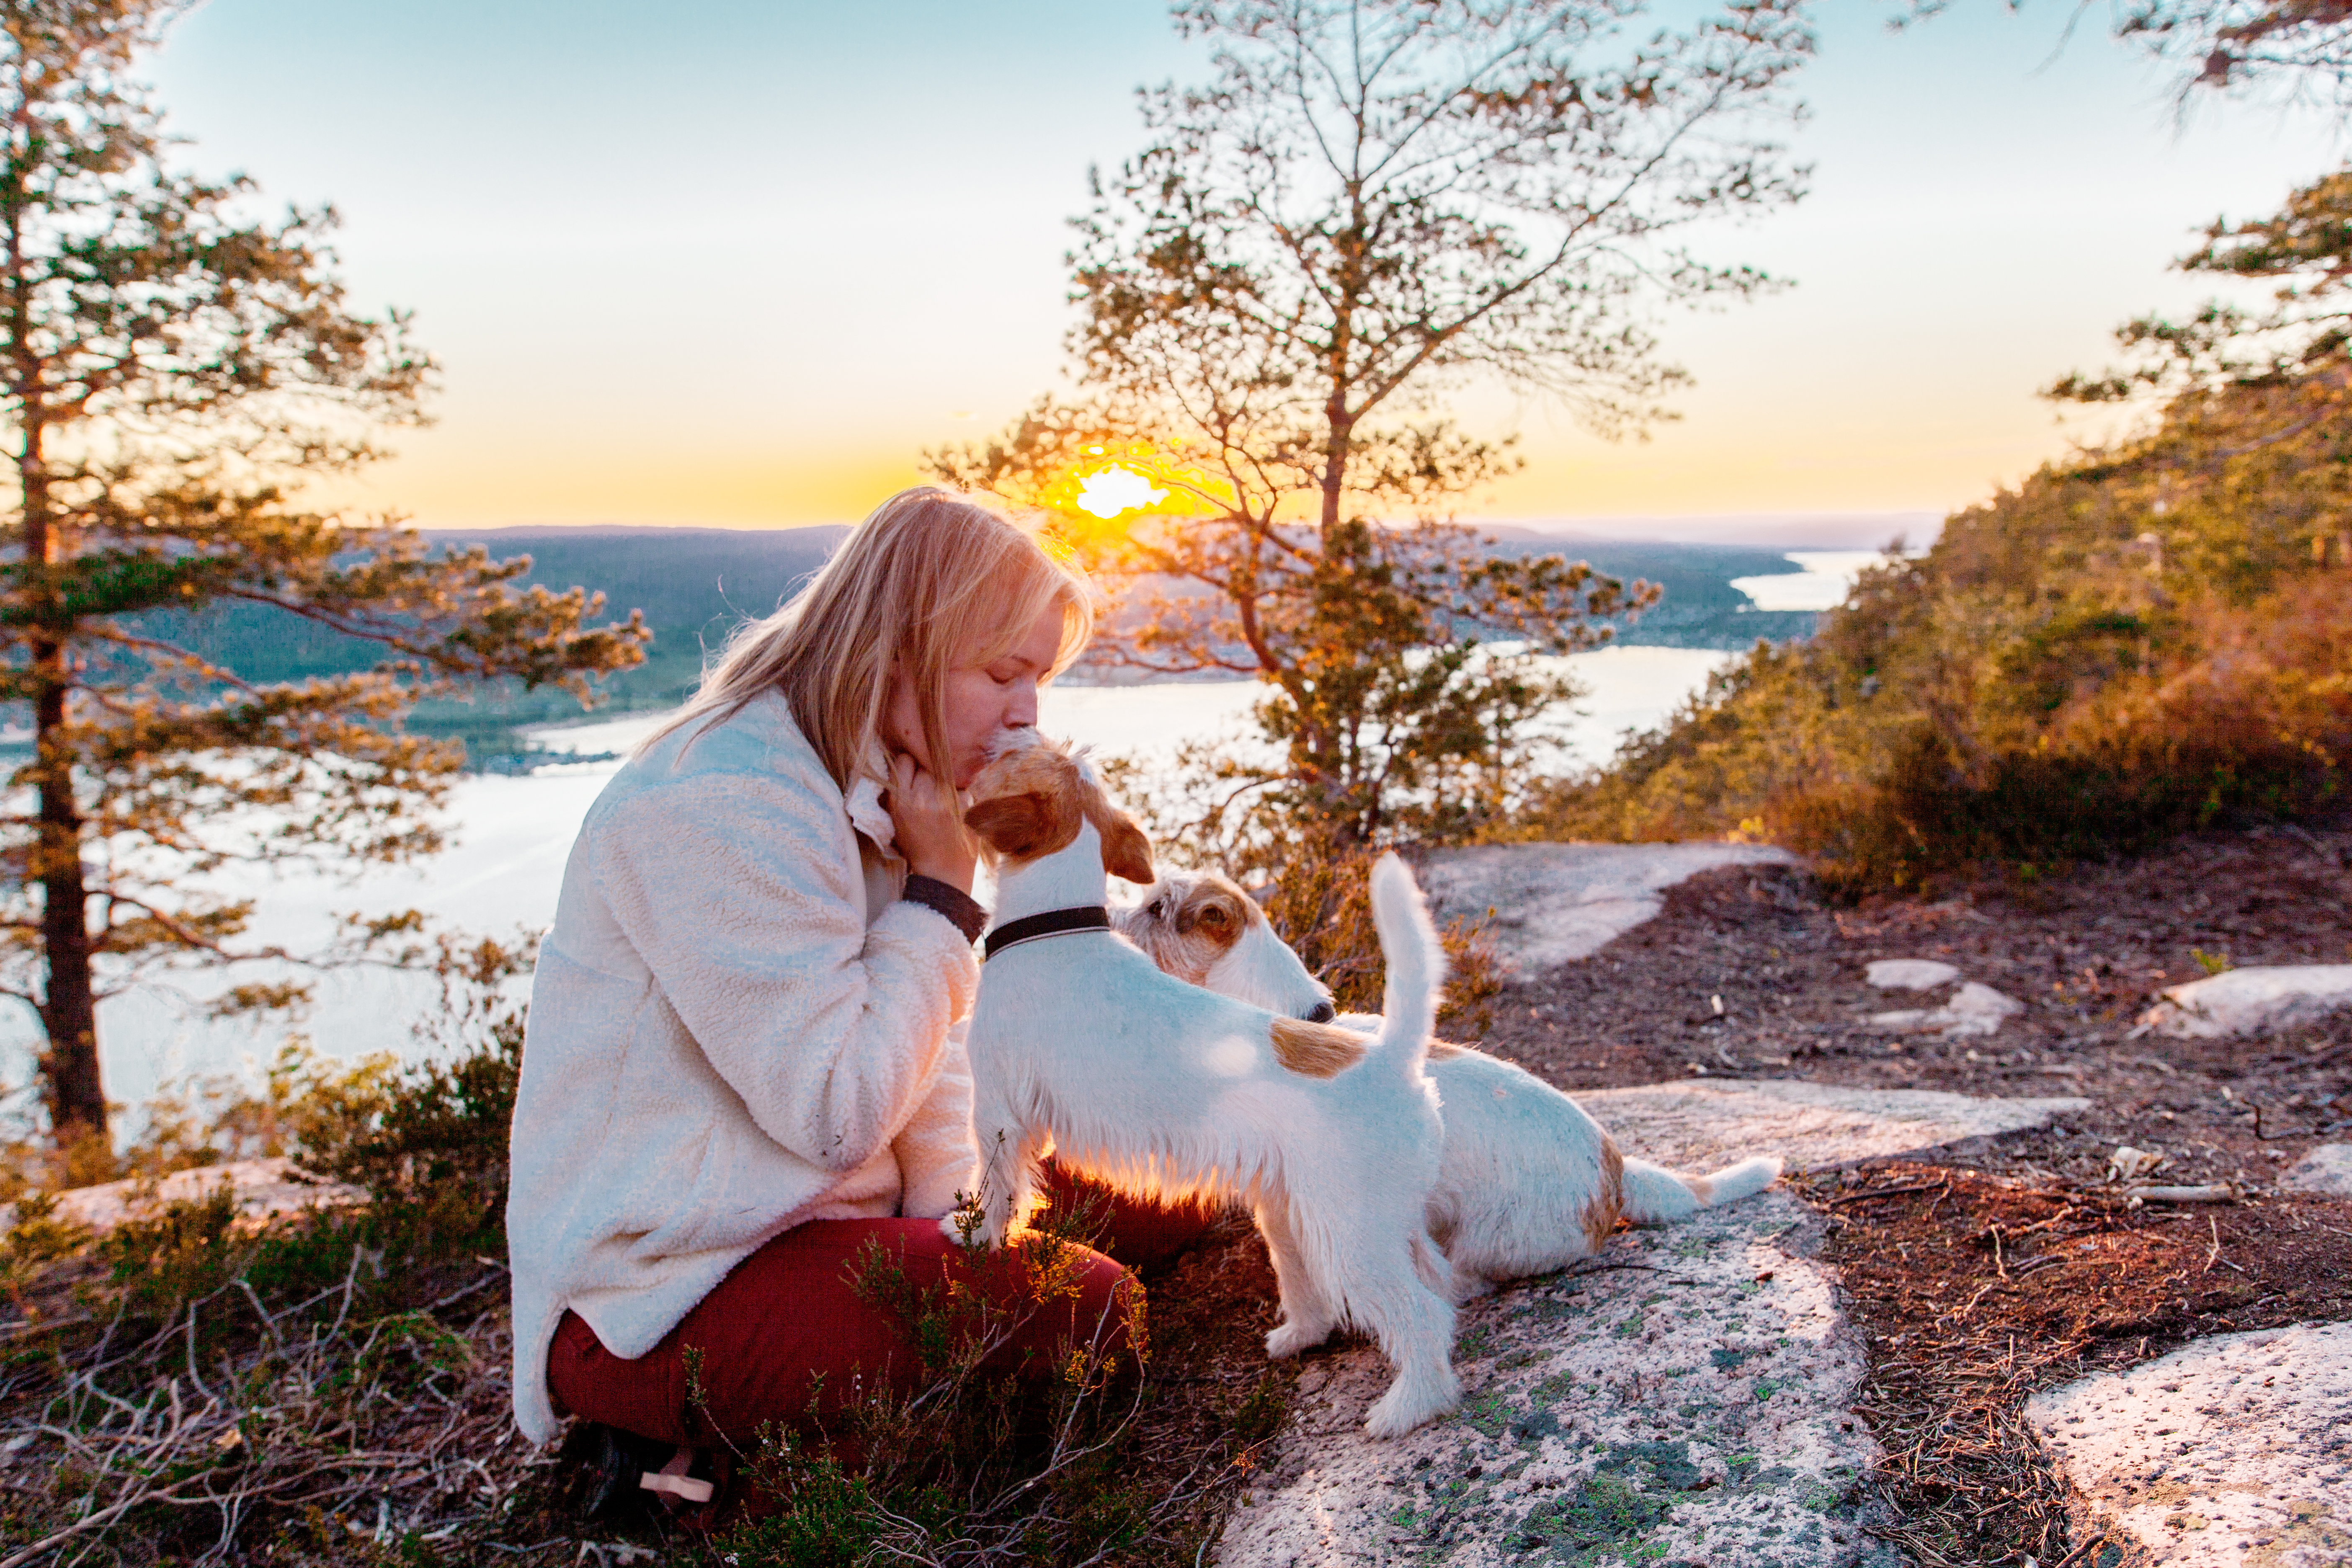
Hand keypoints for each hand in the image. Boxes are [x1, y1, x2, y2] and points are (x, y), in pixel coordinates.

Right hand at [886, 751, 977, 893]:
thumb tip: (905, 763)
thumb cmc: (917, 846)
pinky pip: (963, 787)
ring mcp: (946, 799)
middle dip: (928, 774)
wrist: (943, 872)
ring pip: (946, 773)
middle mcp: (922, 796)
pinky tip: (956, 813)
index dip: (910, 765)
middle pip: (927, 764)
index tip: (914, 773)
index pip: (905, 760)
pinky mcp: (966, 804)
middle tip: (930, 791)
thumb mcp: (896, 819)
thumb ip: (898, 791)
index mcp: (900, 800)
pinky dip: (961, 797)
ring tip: (943, 805)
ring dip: (945, 784)